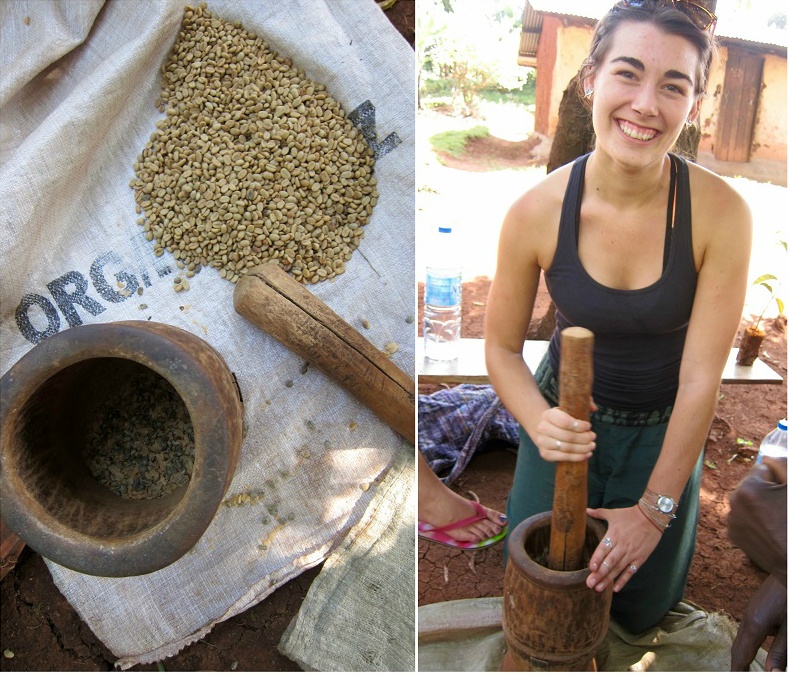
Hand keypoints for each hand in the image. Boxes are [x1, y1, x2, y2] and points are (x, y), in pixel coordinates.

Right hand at [535, 406, 595, 462]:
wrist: (545, 430)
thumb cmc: (561, 419)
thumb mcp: (570, 407)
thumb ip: (585, 402)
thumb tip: (594, 408)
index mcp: (548, 415)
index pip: (565, 422)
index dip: (580, 426)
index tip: (589, 426)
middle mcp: (542, 428)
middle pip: (567, 436)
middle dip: (584, 438)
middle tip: (593, 437)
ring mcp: (542, 442)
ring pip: (567, 448)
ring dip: (583, 448)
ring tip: (592, 445)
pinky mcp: (545, 454)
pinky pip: (563, 457)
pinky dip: (577, 457)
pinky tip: (586, 454)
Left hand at [585, 504, 660, 592]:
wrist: (652, 517)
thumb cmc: (630, 515)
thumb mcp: (613, 513)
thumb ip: (599, 513)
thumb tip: (586, 510)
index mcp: (613, 534)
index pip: (603, 549)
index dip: (597, 559)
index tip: (591, 568)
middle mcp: (622, 546)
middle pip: (609, 562)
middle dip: (599, 574)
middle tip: (590, 584)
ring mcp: (631, 553)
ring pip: (618, 569)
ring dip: (608, 580)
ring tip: (598, 589)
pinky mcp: (640, 559)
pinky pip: (631, 572)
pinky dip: (623, 580)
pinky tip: (616, 588)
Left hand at [728, 458, 786, 583]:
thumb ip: (783, 465)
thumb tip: (769, 459)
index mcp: (748, 489)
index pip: (764, 469)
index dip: (780, 479)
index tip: (786, 493)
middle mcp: (733, 503)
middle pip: (754, 485)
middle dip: (769, 492)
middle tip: (785, 508)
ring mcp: (732, 521)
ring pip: (749, 503)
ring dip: (762, 506)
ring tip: (780, 520)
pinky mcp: (734, 537)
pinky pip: (745, 519)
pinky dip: (756, 522)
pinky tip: (772, 531)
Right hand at [730, 574, 786, 671]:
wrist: (788, 566)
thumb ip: (781, 651)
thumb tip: (770, 671)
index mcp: (754, 625)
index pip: (741, 655)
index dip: (738, 671)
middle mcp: (748, 618)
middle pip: (738, 647)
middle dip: (738, 663)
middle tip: (739, 674)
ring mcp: (752, 611)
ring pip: (744, 637)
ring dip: (745, 653)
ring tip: (746, 666)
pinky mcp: (758, 607)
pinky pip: (751, 628)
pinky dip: (752, 642)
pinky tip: (762, 644)